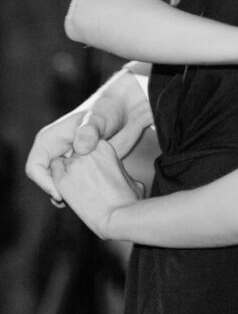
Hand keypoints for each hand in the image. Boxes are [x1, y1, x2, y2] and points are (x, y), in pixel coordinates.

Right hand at [26, 73, 153, 202]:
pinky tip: (92, 198)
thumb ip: (89, 131)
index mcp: (49, 139)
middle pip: (46, 180)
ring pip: (60, 184)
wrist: (127, 110)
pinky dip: (80, 193)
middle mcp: (55, 151)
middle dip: (56, 192)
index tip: (61, 193)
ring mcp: (69, 160)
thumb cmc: (109, 109)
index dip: (44, 183)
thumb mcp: (98, 118)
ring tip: (81, 204)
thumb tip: (80, 148)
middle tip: (72, 203)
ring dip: (68, 194)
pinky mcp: (83, 166)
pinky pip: (75, 184)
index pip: (35, 167)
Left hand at [50, 139, 142, 238]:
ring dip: (64, 174)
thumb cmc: (128, 199)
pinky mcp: (62, 178)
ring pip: (60, 162)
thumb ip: (118, 171)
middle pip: (73, 153)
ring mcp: (74, 163)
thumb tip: (118, 178)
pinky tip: (64, 194)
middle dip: (76, 166)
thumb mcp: (130, 177)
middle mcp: (88, 151)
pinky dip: (54, 182)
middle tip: (82, 182)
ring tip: (73, 190)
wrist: (117, 215)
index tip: (92, 173)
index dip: (88, 161)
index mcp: (104, 147)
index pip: (86, 146)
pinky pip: (52, 173)